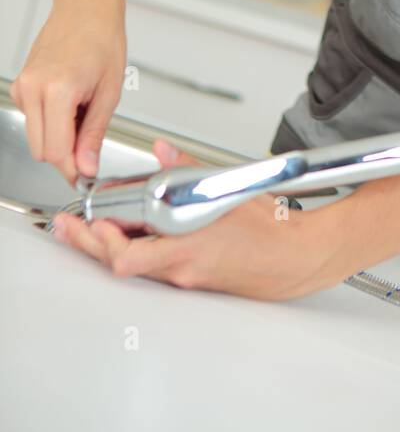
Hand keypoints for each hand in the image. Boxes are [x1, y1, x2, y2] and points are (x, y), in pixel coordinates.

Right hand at [11, 0, 126, 183]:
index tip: (88, 173)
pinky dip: (52, 120)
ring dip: (59, 135)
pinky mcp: (20, 85)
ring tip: (83, 107)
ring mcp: (22, 86)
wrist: (86, 5)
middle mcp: (32, 88)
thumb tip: (87, 167)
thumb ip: (94, 133)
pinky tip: (70, 99)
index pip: (56, 152)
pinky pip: (34, 119)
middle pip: (42, 150)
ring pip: (36, 137)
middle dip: (67, 153)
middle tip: (92, 135)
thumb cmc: (102, 37)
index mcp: (57, 89)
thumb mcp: (110, 91)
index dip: (74, 167)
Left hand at [50, 138, 340, 300]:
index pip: (126, 254)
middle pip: (120, 264)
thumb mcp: (227, 186)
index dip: (99, 240)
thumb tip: (161, 151)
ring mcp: (187, 278)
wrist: (297, 259)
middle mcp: (181, 268)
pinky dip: (143, 249)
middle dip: (91, 245)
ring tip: (100, 226)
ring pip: (137, 265)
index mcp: (186, 245)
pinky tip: (142, 233)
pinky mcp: (196, 280)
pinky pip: (159, 266)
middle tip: (72, 228)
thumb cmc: (273, 230)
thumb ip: (186, 168)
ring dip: (116, 246)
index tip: (87, 220)